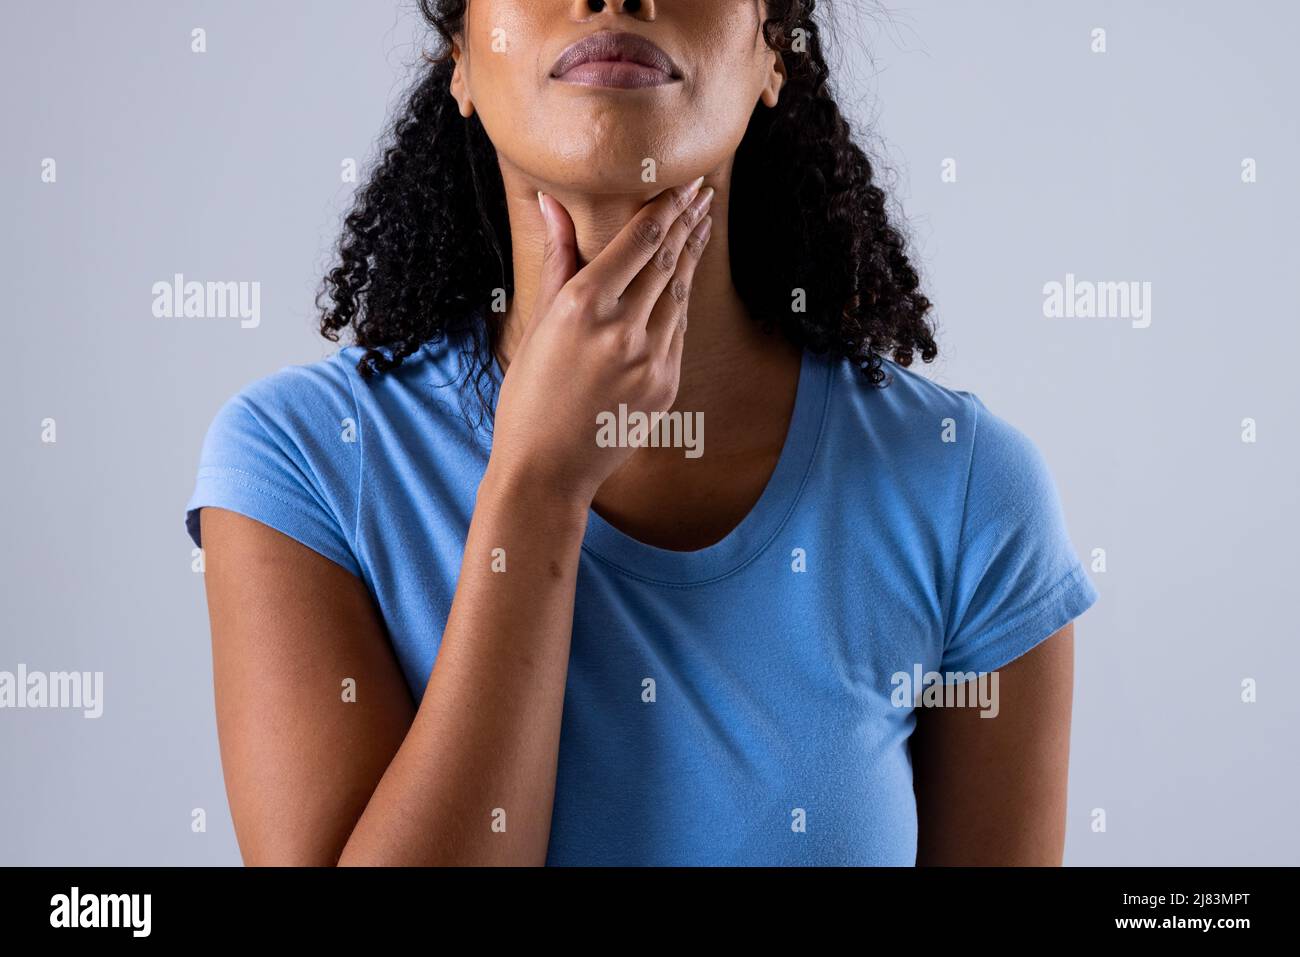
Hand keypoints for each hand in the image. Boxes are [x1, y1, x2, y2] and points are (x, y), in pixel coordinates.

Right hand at [487, 177, 714, 504]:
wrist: (546, 469)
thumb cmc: (528, 395)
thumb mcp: (537, 323)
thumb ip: (557, 259)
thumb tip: (552, 202)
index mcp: (583, 306)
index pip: (640, 240)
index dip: (667, 207)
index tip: (683, 183)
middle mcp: (622, 328)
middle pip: (667, 260)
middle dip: (688, 222)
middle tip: (703, 193)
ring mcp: (650, 360)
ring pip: (679, 292)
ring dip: (692, 255)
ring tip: (703, 224)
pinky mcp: (666, 386)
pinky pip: (678, 330)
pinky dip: (681, 299)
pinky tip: (684, 279)